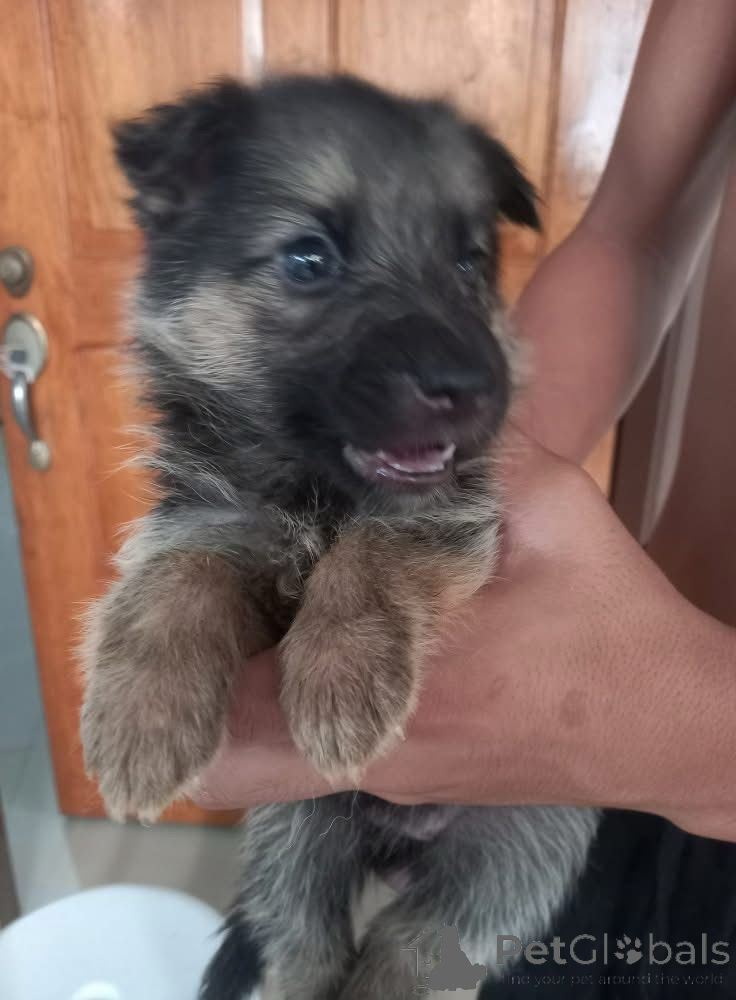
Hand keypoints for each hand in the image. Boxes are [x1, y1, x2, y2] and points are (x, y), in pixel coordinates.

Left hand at [193, 432, 735, 839]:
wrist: (667, 726)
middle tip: (197, 612)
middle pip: (228, 763)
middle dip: (190, 696)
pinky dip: (283, 714)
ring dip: (232, 702)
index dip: (187, 662)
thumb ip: (472, 456)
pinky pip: (307, 761)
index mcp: (403, 679)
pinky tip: (313, 643)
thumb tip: (408, 402)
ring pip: (259, 769)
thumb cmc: (609, 620)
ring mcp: (386, 779)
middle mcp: (375, 749)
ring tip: (246, 619)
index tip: (158, 604)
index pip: (258, 694)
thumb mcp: (550, 509)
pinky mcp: (403, 786)